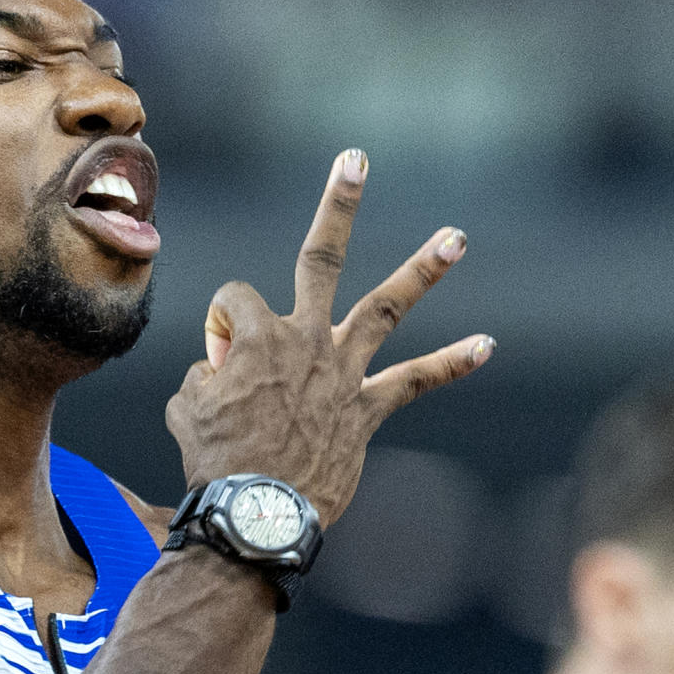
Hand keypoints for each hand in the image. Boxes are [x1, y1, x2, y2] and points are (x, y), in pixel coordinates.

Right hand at [165, 150, 490, 522]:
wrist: (254, 514)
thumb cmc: (213, 463)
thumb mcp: (186, 409)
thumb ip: (202, 377)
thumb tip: (221, 371)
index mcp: (255, 336)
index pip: (237, 301)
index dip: (222, 326)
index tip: (217, 366)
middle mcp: (304, 339)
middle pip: (319, 258)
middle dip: (337, 205)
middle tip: (356, 159)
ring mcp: (342, 371)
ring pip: (386, 306)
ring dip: (424, 269)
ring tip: (457, 237)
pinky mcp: (366, 409)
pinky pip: (414, 381)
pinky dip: (451, 363)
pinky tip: (487, 347)